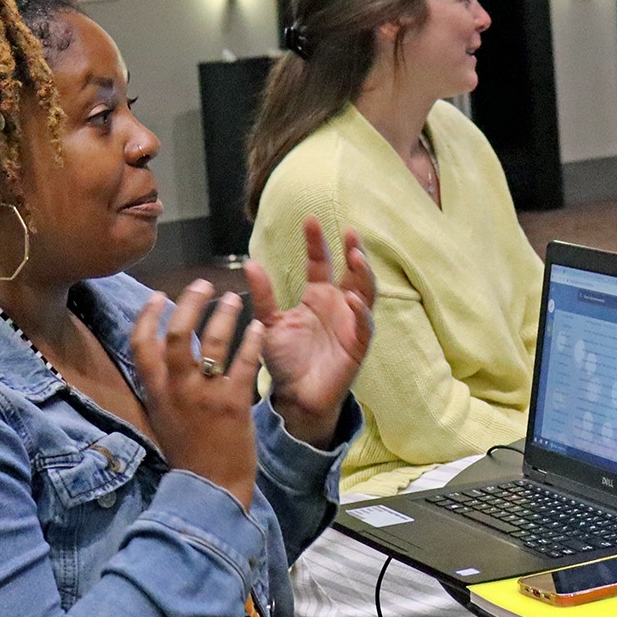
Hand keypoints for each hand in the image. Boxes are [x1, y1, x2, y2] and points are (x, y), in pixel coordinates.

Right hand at [131, 280, 262, 508]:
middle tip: (204, 284)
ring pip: (210, 342)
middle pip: (175, 333)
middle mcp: (176, 389)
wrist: (210, 489)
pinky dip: (252, 341)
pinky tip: (259, 327)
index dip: (148, 315)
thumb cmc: (188, 455)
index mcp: (155, 392)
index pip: (140, 344)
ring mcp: (204, 396)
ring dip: (223, 314)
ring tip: (234, 298)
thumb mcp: (162, 418)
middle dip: (189, 303)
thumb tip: (159, 356)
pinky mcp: (233, 404)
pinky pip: (244, 362)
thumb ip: (161, 387)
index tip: (159, 296)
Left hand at [244, 217, 375, 447]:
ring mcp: (351, 324)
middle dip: (353, 251)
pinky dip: (361, 312)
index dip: (317, 242)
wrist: (294, 397)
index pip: (321, 262)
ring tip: (356, 256)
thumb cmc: (285, 360)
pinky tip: (352, 298)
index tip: (309, 219)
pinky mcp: (358, 346)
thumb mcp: (268, 323)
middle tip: (349, 231)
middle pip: (352, 272)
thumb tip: (250, 263)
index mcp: (318, 297)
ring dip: (364, 274)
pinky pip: (365, 325)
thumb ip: (263, 295)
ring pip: (366, 293)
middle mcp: (338, 306)